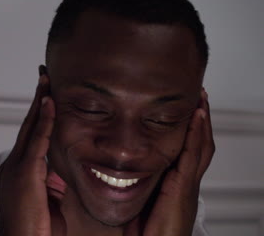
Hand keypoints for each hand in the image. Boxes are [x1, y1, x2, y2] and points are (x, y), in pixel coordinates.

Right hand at [0, 73, 54, 235]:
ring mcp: (16, 167)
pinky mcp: (25, 173)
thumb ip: (51, 179)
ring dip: (39, 103)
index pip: (30, 135)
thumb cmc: (35, 228)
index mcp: (18, 170)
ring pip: (30, 127)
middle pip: (27, 125)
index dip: (38, 114)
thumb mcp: (48, 198)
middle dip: (36, 100)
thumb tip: (59, 168)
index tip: (45, 95)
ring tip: (46, 81)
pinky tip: (49, 103)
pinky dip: (44, 120)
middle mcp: (13, 164)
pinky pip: (37, 141)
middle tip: (44, 77)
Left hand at [126, 89, 214, 235]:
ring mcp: (187, 185)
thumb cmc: (146, 233)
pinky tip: (196, 117)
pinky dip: (196, 135)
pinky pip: (192, 156)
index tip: (188, 110)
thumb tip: (118, 169)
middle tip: (200, 97)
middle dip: (200, 121)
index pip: (187, 151)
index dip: (190, 131)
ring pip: (200, 146)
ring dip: (201, 121)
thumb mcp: (142, 201)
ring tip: (201, 100)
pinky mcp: (183, 188)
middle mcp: (186, 183)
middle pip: (199, 145)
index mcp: (176, 185)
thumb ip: (138, 184)